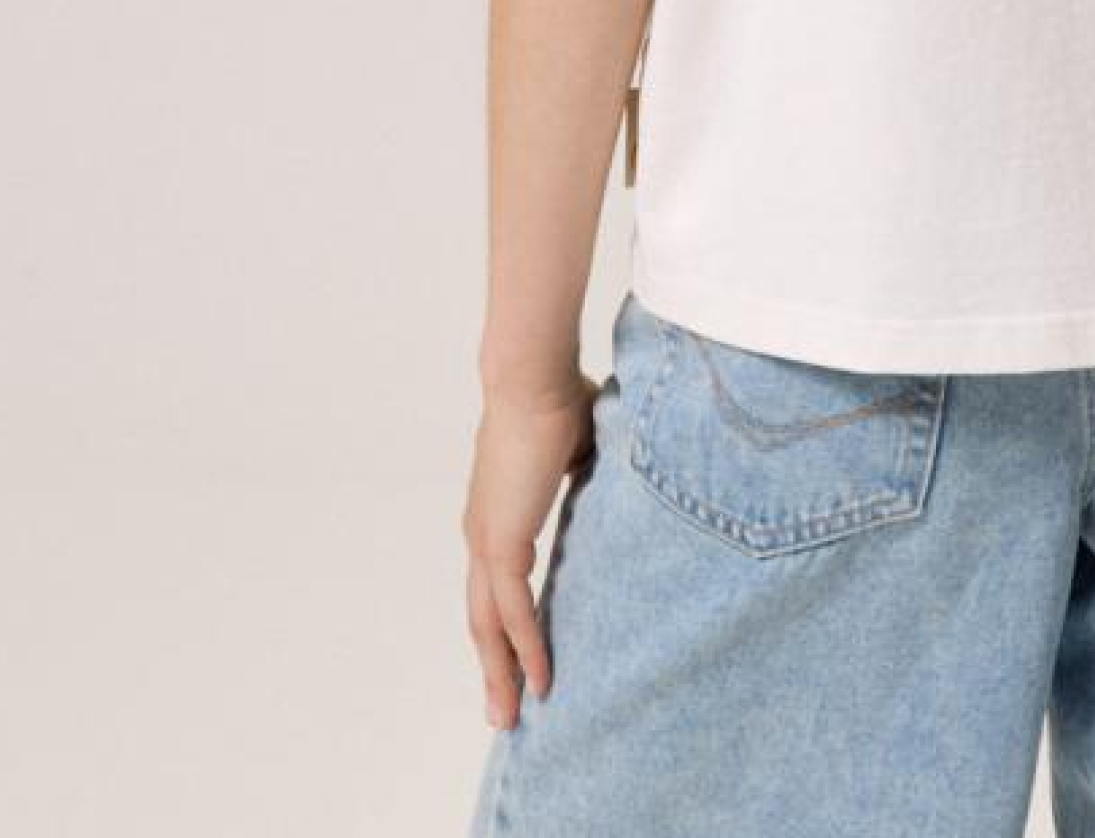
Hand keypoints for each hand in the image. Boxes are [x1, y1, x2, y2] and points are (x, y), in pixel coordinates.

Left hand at [463, 367, 599, 728]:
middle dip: (493, 665)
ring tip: (510, 716)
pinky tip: (540, 681)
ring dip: (501, 672)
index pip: (498, 581)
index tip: (517, 655)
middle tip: (502, 711)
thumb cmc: (559, 396)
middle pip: (483, 616)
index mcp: (498, 510)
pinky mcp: (501, 543)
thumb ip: (587, 471)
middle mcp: (483, 532)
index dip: (506, 620)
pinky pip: (513, 611)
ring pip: (489, 625)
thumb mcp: (580, 446)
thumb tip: (611, 476)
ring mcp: (487, 540)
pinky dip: (526, 648)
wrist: (534, 378)